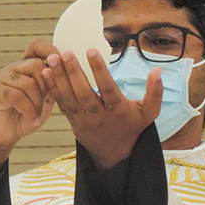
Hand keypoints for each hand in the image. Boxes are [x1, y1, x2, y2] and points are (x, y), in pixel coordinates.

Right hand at [0, 39, 56, 169]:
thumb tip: (72, 68)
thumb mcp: (47, 97)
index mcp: (26, 66)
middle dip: (46, 86)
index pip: (36, 46)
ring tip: (38, 114)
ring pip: (29, 82)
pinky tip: (33, 119)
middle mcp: (13, 68)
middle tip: (45, 102)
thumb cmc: (29, 115)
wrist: (6, 134)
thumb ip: (55, 82)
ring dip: (38, 102)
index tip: (61, 64)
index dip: (50, 50)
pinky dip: (29, 110)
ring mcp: (3, 79)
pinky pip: (17, 96)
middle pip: (37, 65)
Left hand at [42, 49, 163, 169]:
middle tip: (65, 52)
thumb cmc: (133, 127)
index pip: (107, 88)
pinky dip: (53, 89)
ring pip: (69, 98)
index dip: (99, 70)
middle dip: (73, 72)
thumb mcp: (150, 112)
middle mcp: (99, 115)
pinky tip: (46, 73)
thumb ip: (155, 91)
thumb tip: (157, 70)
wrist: (115, 154)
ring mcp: (84, 119)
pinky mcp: (73, 122)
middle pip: (83, 93)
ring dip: (59, 78)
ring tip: (52, 58)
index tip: (91, 51)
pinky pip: (62, 104)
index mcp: (118, 110)